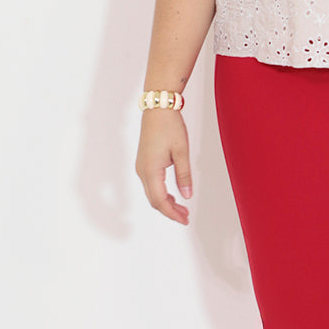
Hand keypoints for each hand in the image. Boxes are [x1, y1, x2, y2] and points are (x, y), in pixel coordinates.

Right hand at [135, 110, 192, 224]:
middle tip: (186, 216)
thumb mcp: (182, 152)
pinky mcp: (144, 162)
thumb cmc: (170, 126)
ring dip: (166, 203)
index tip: (185, 220)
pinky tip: (174, 195)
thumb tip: (187, 196)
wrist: (158, 108)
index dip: (173, 214)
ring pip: (152, 193)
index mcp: (151, 171)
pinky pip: (151, 184)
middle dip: (170, 211)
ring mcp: (141, 167)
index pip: (161, 201)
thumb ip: (184, 176)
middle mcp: (142, 171)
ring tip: (182, 208)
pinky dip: (162, 193)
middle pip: (154, 200)